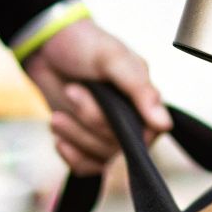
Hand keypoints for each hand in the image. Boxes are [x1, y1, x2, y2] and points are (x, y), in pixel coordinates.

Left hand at [22, 19, 172, 175]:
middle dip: (89, 119)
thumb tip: (164, 125)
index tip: (106, 104)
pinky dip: (70, 155)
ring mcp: (105, 134)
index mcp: (144, 101)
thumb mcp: (114, 59)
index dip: (123, 128)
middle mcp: (130, 122)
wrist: (46, 47)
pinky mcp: (84, 143)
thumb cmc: (84, 45)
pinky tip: (59, 138)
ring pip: (98, 158)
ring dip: (75, 135)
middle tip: (72, 90)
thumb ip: (139, 90)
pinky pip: (85, 167)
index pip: (146, 135)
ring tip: (58, 115)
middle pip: (116, 146)